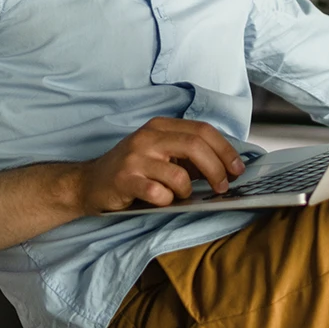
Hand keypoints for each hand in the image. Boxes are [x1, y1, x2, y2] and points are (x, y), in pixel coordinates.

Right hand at [77, 117, 245, 212]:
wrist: (89, 183)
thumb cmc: (132, 170)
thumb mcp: (161, 155)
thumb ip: (190, 157)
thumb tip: (227, 167)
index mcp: (161, 126)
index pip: (203, 130)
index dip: (225, 150)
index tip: (238, 169)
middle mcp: (148, 137)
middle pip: (195, 146)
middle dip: (217, 169)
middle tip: (223, 187)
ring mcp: (135, 157)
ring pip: (179, 174)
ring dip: (187, 191)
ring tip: (180, 196)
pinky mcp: (124, 179)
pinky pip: (157, 193)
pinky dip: (166, 201)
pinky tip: (161, 201)